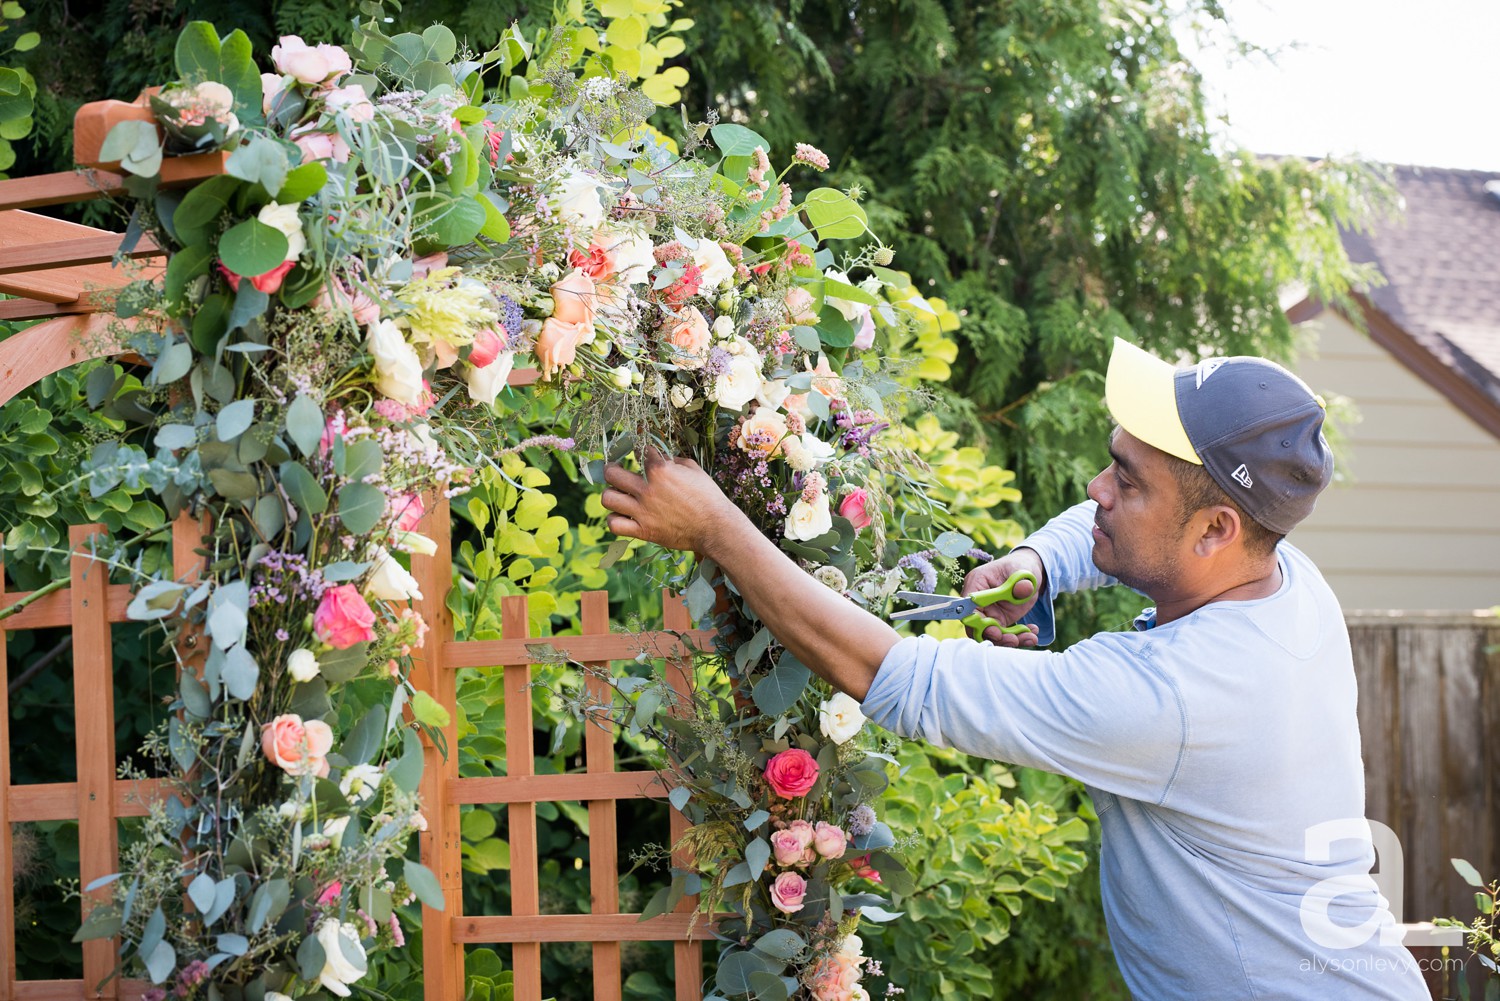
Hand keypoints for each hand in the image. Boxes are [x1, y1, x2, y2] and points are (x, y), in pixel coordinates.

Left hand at [600, 449, 747, 554]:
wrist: (715, 527)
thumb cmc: (708, 497)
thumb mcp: (694, 470)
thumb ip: (674, 461)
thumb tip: (662, 458)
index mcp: (660, 470)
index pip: (639, 452)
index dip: (641, 453)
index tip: (644, 457)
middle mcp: (647, 489)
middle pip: (611, 474)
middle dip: (613, 470)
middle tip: (617, 473)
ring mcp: (643, 511)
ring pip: (607, 498)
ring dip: (612, 495)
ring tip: (620, 496)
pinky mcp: (643, 531)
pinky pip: (614, 524)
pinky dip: (615, 520)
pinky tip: (623, 516)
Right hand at [962, 547, 1045, 647]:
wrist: (1029, 574)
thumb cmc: (1020, 566)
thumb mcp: (1024, 571)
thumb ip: (1022, 582)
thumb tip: (1023, 589)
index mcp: (977, 583)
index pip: (969, 607)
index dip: (978, 623)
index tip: (996, 632)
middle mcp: (979, 601)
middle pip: (977, 625)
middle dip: (996, 637)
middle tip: (1014, 639)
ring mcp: (989, 612)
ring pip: (992, 634)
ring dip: (1010, 639)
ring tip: (1030, 637)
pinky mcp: (1000, 620)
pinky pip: (1004, 634)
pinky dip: (1019, 637)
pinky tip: (1032, 633)